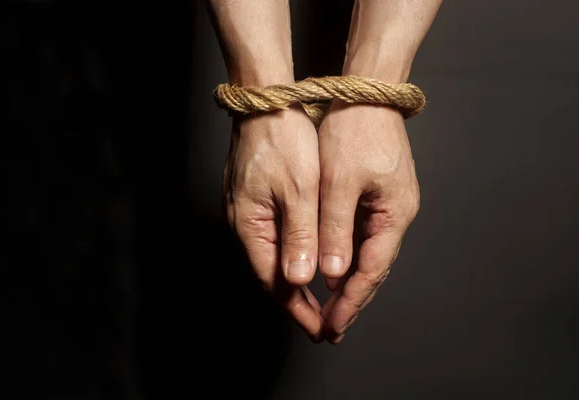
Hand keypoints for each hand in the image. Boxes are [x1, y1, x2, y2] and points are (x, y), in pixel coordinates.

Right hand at [224, 107, 323, 341]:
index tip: (322, 329)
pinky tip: (308, 260)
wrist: (265, 101)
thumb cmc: (281, 140)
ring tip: (321, 300)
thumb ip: (299, 236)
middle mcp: (243, 225)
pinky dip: (293, 257)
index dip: (299, 309)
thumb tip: (298, 279)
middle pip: (271, 276)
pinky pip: (272, 240)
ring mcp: (246, 213)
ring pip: (272, 259)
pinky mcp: (253, 201)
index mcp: (251, 226)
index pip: (275, 282)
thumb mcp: (298, 189)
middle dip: (298, 302)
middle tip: (324, 323)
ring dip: (296, 282)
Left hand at [317, 101, 419, 343]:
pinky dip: (347, 257)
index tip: (333, 326)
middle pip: (373, 268)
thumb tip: (331, 275)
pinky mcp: (376, 196)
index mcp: (393, 214)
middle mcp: (396, 215)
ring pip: (367, 255)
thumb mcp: (338, 184)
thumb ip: (335, 230)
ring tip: (330, 310)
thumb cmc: (353, 133)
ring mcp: (388, 206)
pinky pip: (362, 236)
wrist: (365, 94)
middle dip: (351, 300)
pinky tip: (333, 271)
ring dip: (348, 282)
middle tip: (331, 329)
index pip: (371, 271)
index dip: (351, 302)